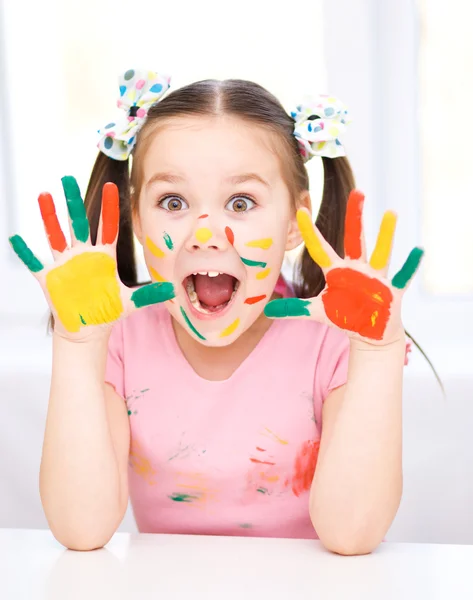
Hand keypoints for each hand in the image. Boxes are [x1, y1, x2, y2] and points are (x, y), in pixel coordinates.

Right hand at [9, 176, 174, 339]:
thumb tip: (171, 290)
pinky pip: (34, 262)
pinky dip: (25, 252)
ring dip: (49, 217)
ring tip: (44, 196)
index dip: (109, 207)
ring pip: (55, 235)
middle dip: (73, 202)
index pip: (107, 226)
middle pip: (78, 223)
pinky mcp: (50, 278)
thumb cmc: (107, 311)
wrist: (88, 329)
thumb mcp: (131, 301)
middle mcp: (83, 255)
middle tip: (67, 178)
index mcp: (103, 256)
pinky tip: (15, 238)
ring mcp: (65, 264)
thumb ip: (149, 294)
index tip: (111, 186)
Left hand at [265, 190, 422, 344]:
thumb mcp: (317, 311)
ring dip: (386, 235)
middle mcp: (357, 268)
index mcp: (337, 271)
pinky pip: (403, 276)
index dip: (310, 231)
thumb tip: (267, 310)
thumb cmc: (345, 316)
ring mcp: (375, 278)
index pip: (320, 248)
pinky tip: (418, 250)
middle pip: (355, 239)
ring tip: (391, 213)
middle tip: (357, 191)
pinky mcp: (391, 291)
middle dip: (355, 217)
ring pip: (381, 252)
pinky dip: (410, 265)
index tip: (301, 210)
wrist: (370, 331)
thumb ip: (293, 308)